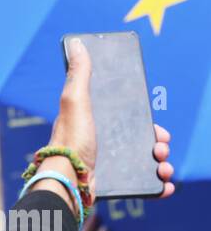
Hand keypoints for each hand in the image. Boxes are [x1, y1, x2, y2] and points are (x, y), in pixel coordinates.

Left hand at [50, 38, 175, 198]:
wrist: (65, 183)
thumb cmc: (69, 143)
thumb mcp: (75, 104)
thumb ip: (79, 76)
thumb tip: (77, 44)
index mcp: (97, 125)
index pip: (129, 121)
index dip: (148, 123)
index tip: (158, 128)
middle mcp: (102, 145)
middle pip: (142, 141)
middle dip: (159, 144)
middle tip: (161, 147)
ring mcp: (107, 165)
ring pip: (145, 162)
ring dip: (162, 164)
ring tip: (162, 167)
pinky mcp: (111, 184)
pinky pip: (141, 185)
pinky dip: (158, 186)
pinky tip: (164, 185)